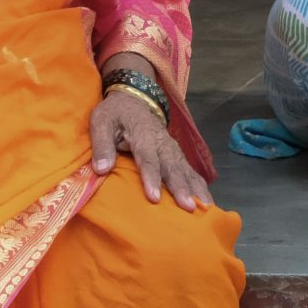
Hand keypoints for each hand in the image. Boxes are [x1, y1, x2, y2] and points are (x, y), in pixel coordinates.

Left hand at [89, 91, 209, 210]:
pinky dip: (199, 186)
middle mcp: (162, 142)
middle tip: (188, 207)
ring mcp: (172, 148)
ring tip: (204, 208)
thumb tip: (101, 169)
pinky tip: (206, 202)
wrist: (133, 99)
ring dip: (195, 189)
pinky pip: (190, 170)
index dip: (151, 177)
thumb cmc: (115, 114)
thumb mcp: (101, 123)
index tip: (154, 198)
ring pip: (186, 169)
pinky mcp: (176, 154)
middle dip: (181, 187)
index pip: (148, 158)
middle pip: (173, 166)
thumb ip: (102, 146)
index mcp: (143, 134)